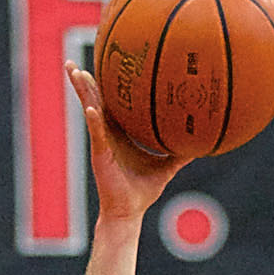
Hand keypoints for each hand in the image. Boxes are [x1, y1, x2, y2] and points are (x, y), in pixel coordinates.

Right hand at [64, 63, 184, 227]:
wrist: (129, 212)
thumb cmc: (143, 191)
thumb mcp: (166, 168)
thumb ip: (180, 154)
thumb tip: (200, 144)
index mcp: (119, 134)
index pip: (111, 104)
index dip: (105, 85)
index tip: (104, 64)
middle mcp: (107, 134)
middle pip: (94, 101)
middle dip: (83, 82)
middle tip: (73, 62)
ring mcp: (102, 142)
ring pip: (90, 110)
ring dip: (82, 92)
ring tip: (75, 72)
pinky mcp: (100, 154)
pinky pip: (97, 133)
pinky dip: (94, 121)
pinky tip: (91, 108)